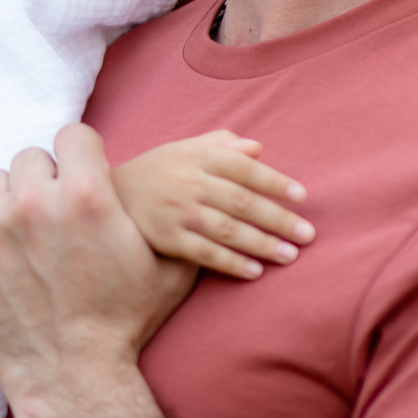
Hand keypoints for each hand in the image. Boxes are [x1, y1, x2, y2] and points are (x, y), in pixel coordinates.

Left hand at [0, 125, 197, 413]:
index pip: (74, 135)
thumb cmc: (122, 325)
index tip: (80, 180)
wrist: (70, 377)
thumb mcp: (167, 271)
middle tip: (53, 218)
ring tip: (22, 236)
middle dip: (46, 183)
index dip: (81, 157)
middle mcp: (39, 200)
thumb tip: (189, 192)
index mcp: (89, 194)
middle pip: (33, 159)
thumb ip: (172, 222)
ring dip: (8, 202)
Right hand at [112, 131, 314, 279]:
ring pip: (226, 229)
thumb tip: (259, 149)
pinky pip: (204, 254)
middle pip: (240, 201)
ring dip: (261, 244)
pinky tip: (254, 271)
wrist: (109, 196)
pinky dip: (230, 263)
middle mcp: (187, 182)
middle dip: (277, 219)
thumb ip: (222, 145)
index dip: (274, 182)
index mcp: (196, 156)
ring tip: (289, 255)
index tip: (302, 197)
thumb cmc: (160, 171)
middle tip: (308, 235)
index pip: (243, 168)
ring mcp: (175, 212)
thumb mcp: (186, 149)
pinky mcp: (166, 239)